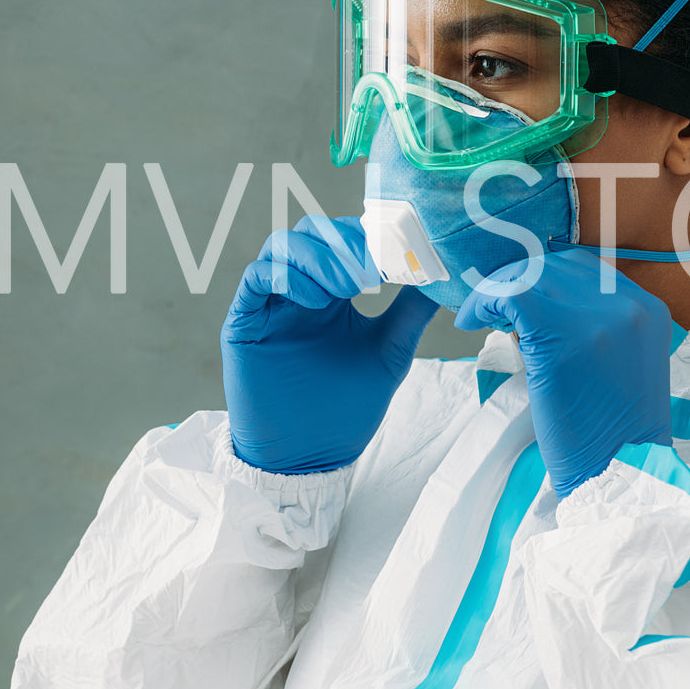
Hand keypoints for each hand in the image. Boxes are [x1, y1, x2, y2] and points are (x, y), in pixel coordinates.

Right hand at [221, 215, 439, 473]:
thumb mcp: (390, 352)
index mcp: (333, 291)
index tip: (399, 250)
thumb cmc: (346, 407)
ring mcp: (271, 304)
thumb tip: (443, 272)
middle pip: (311, 232)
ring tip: (348, 285)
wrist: (309, 457)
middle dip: (344, 240)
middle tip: (373, 268)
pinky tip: (317, 300)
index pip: (344, 238)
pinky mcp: (245, 322)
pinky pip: (257, 277)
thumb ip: (411, 311)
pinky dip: (288, 276)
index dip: (368, 235)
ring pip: (282, 246)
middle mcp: (300, 290)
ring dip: (319, 255)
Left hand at [455, 248, 672, 497]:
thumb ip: (591, 326)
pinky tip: (473, 321)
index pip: (584, 270)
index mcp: (647, 310)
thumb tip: (531, 305)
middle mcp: (627, 305)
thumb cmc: (612, 430)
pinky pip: (510, 296)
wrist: (619, 472)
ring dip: (500, 293)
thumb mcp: (618, 363)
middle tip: (495, 307)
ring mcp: (596, 318)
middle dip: (520, 282)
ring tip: (484, 315)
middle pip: (556, 266)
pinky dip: (484, 303)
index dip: (544, 279)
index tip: (518, 300)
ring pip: (531, 276)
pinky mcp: (560, 337)